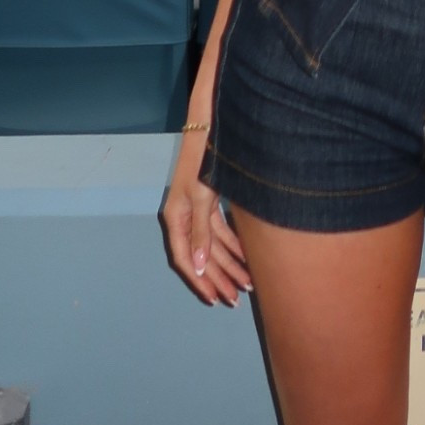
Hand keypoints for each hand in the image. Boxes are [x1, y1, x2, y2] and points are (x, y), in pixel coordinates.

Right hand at [161, 132, 254, 306]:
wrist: (212, 125)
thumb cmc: (204, 158)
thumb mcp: (201, 196)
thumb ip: (201, 231)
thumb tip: (200, 266)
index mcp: (176, 217)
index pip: (185, 258)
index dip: (199, 281)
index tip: (214, 299)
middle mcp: (185, 216)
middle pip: (202, 255)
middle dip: (219, 278)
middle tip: (237, 299)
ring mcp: (198, 209)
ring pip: (214, 245)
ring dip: (230, 264)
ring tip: (247, 284)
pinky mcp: (211, 201)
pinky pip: (222, 230)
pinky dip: (234, 244)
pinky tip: (247, 258)